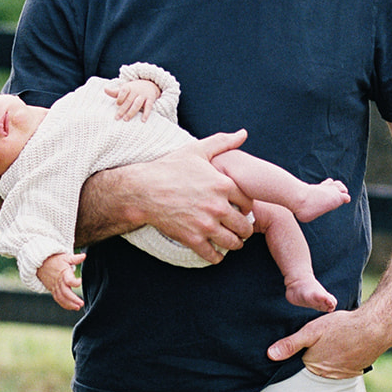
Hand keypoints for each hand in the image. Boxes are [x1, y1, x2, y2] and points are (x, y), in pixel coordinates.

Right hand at [37, 251, 84, 310]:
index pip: (69, 280)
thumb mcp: (65, 257)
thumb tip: (84, 256)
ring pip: (61, 298)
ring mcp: (54, 287)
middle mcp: (58, 282)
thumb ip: (75, 258)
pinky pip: (58, 299)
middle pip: (66, 293)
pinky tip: (71, 307)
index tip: (80, 281)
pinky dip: (64, 304)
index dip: (75, 282)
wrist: (40, 263)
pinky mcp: (52, 290)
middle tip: (81, 303)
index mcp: (63, 273)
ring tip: (77, 307)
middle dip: (74, 300)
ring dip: (70, 304)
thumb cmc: (54, 260)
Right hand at [76, 132, 254, 260]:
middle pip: (244, 226)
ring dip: (235, 244)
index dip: (248, 207)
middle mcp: (218, 206)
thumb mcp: (196, 150)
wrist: (143, 190)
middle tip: (240, 229)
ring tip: (232, 241)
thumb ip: (223, 142)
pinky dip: (217, 257)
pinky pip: (214, 256)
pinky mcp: (193, 239)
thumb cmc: (169, 168)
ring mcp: (206, 224)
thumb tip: (243, 134)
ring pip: (233, 242)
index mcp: (223, 185)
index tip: (243, 210)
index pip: (249, 202)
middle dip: (245, 229)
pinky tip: (216, 252)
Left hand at [106, 76, 159, 119]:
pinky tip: (143, 120)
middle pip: (129, 100)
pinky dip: (146, 114)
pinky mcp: (150, 99)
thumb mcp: (126, 88)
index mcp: (129, 87)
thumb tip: (105, 90)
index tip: (117, 104)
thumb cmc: (134, 89)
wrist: (150, 84)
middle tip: (117, 118)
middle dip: (123, 109)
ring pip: (137, 104)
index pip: (124, 90)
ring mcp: (143, 95)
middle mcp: (136, 91)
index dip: (121, 97)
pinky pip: (148, 107)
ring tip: (126, 119)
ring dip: (131, 112)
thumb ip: (115, 92)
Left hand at [266, 302, 391, 377]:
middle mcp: (326, 375)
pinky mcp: (354, 372)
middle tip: (322, 342)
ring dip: (329, 359)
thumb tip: (270, 355)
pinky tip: (344, 348)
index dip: (301, 352)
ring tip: (334, 344)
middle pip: (314, 367)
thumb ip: (290, 344)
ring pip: (328, 368)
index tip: (305, 345)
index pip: (299, 363)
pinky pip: (342, 368)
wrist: (375, 328)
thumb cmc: (341, 326)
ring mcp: (341, 375)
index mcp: (313, 365)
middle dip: (314, 357)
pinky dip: (341, 361)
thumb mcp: (312, 330)